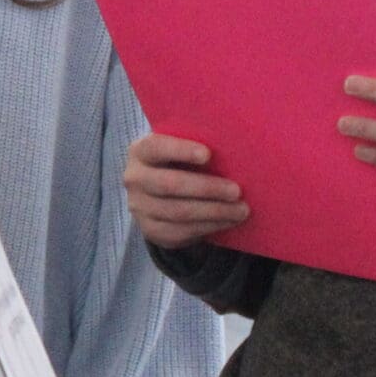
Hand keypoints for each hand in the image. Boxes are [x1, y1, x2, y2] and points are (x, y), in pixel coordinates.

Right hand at [123, 133, 248, 248]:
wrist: (159, 194)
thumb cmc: (180, 163)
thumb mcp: (180, 149)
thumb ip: (196, 145)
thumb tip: (233, 146)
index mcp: (140, 151)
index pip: (156, 148)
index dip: (180, 150)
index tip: (208, 154)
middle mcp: (134, 179)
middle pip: (170, 184)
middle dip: (207, 188)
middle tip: (236, 191)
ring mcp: (139, 207)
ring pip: (179, 212)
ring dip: (214, 212)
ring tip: (241, 210)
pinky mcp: (151, 230)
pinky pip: (181, 231)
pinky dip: (209, 227)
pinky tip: (228, 221)